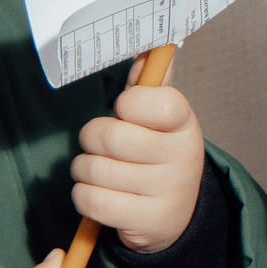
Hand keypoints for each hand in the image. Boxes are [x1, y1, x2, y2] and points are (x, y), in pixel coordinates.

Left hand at [73, 81, 206, 251]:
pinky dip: (83, 196)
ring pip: (96, 170)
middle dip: (91, 138)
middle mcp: (181, 157)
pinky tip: (95, 193)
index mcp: (183, 123)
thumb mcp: (157, 118)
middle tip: (96, 143)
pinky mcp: (148, 222)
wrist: (174, 214)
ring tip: (97, 170)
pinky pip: (93, 201)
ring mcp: (167, 192)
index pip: (155, 102)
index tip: (125, 110)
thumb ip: (148, 83)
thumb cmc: (155, 154)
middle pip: (111, 137)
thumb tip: (148, 45)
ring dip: (84, 170)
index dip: (128, 104)